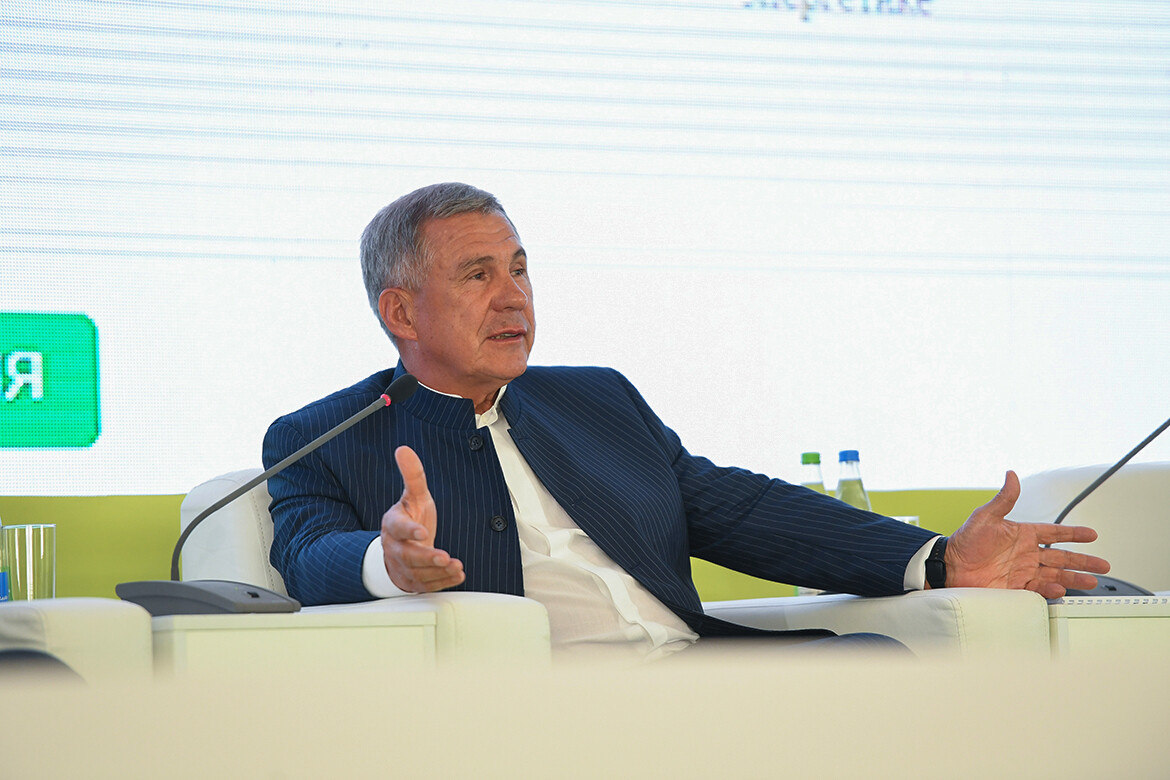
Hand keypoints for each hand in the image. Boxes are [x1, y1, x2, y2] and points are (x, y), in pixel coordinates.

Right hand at [379, 445, 465, 592]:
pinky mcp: (414, 582)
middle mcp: (396, 548)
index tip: (422, 533)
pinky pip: (427, 586)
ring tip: (456, 566)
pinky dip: (443, 582)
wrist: (398, 549)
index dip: (409, 531)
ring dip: (438, 572)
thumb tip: (404, 449)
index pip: (397, 528)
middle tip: (444, 557)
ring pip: (418, 574)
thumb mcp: (413, 497)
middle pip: (407, 556)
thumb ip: (412, 476)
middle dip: (426, 557)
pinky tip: (458, 575)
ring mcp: (404, 567)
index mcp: (393, 525)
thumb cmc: (409, 519)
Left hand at [944, 470, 1110, 598]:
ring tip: (1092, 581)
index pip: (1055, 532)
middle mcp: (1026, 553)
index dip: (1073, 534)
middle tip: (1103, 565)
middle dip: (1084, 560)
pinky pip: (1039, 588)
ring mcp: (1023, 570)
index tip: (1092, 534)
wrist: (950, 565)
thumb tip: (1011, 475)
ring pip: (1056, 574)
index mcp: (1023, 534)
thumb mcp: (985, 516)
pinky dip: (1052, 589)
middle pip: (1062, 556)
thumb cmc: (965, 541)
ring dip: (1074, 577)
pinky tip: (1062, 590)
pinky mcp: (1016, 587)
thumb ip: (1003, 499)